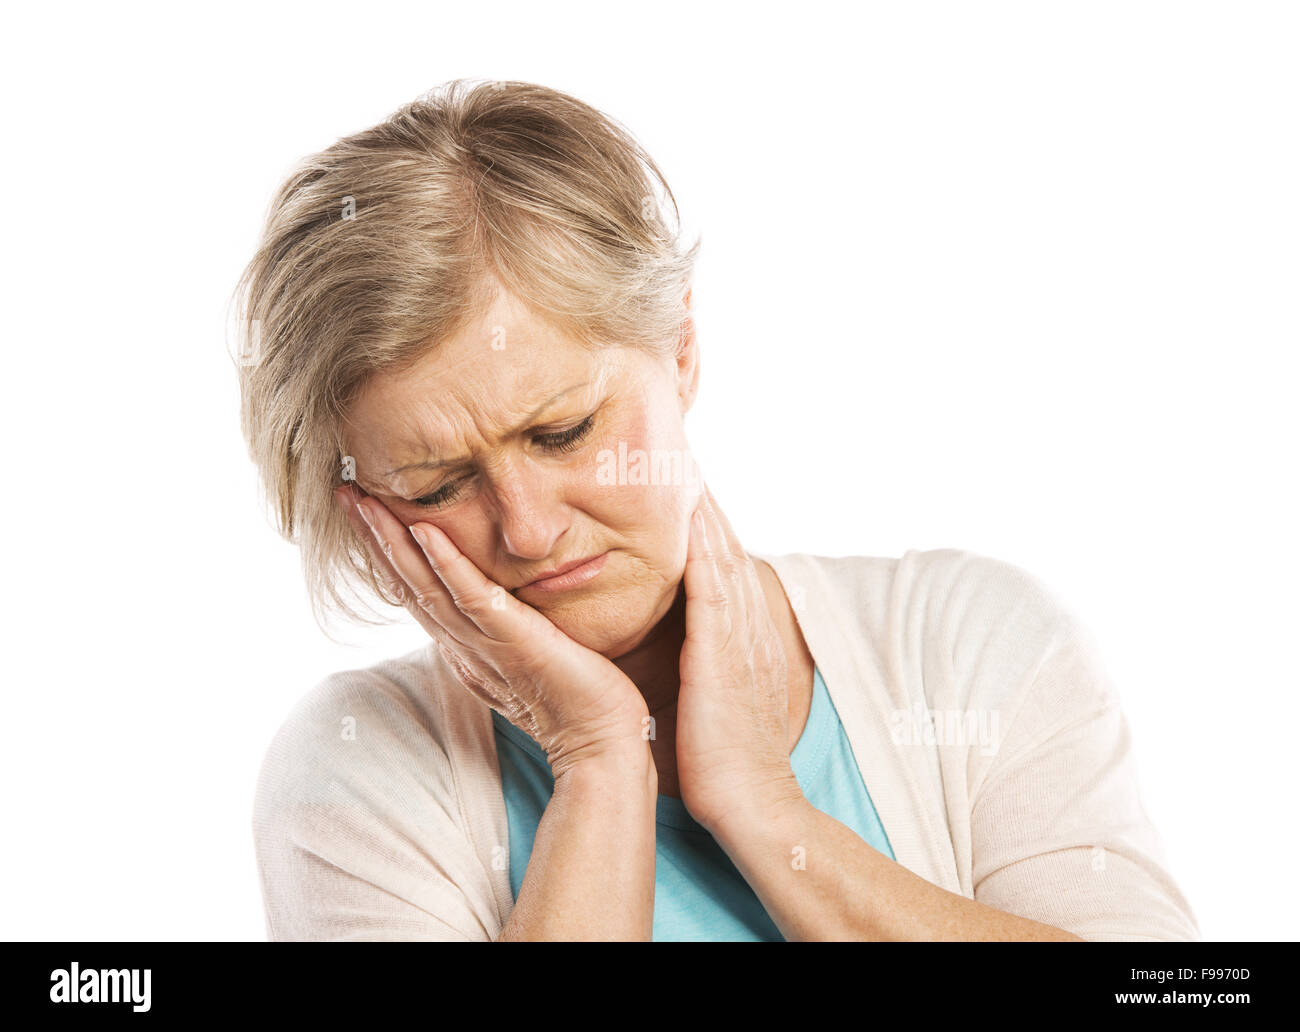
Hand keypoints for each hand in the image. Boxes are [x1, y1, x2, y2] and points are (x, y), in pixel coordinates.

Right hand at [335, 484, 649, 777]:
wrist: (599, 743)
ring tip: (365, 501)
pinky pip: (472, 598)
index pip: (416, 592)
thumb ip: (508, 630)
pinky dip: (446, 564)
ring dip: (392, 541)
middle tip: (345, 493)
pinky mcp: (514, 641)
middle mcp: (464, 645)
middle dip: (374, 537)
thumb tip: (498, 606)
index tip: (365, 512)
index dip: (387, 553)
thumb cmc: (577, 700)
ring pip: (426, 587)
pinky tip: (425, 530)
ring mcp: (484, 644)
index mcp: (465, 647)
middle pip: (407, 584)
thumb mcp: (529, 656)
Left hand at [675, 483, 804, 834]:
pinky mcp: (722, 655)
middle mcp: (747, 629)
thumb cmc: (724, 762)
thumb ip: (703, 666)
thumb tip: (682, 650)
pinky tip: (691, 519)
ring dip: (707, 513)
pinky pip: (713, 590)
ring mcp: (739, 640)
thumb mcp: (716, 700)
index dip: (709, 526)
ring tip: (687, 467)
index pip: (725, 568)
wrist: (752, 804)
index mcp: (743, 638)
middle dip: (708, 504)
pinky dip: (705, 550)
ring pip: (723, 559)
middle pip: (727, 550)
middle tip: (686, 456)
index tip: (689, 487)